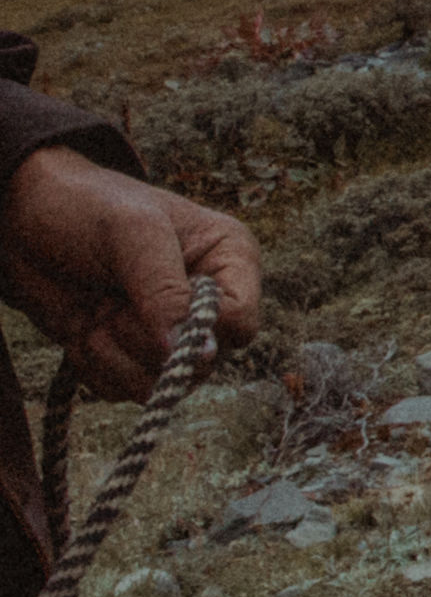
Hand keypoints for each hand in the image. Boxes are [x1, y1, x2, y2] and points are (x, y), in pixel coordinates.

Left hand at [3, 144, 260, 398]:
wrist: (23, 221)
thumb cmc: (85, 208)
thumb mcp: (131, 232)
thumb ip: (164, 290)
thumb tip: (191, 352)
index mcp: (227, 261)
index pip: (240, 322)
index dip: (201, 328)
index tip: (154, 314)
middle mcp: (206, 302)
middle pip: (201, 361)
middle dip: (143, 341)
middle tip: (111, 303)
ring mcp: (168, 333)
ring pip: (159, 382)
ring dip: (113, 354)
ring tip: (95, 312)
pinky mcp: (129, 355)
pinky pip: (122, 388)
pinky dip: (93, 364)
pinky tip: (83, 327)